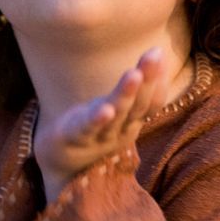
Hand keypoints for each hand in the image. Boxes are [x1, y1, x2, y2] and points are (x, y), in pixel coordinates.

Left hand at [34, 48, 170, 201]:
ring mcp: (98, 137)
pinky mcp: (75, 140)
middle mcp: (118, 131)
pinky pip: (88, 129)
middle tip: (155, 54)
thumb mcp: (116, 112)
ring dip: (125, 94)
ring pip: (115, 115)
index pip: (149, 102)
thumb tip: (154, 59)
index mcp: (129, 124)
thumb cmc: (91, 133)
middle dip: (147, 79)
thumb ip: (135, 93)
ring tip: (134, 74)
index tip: (160, 53)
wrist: (59, 168)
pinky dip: (97, 119)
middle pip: (136, 106)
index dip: (157, 80)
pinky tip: (105, 108)